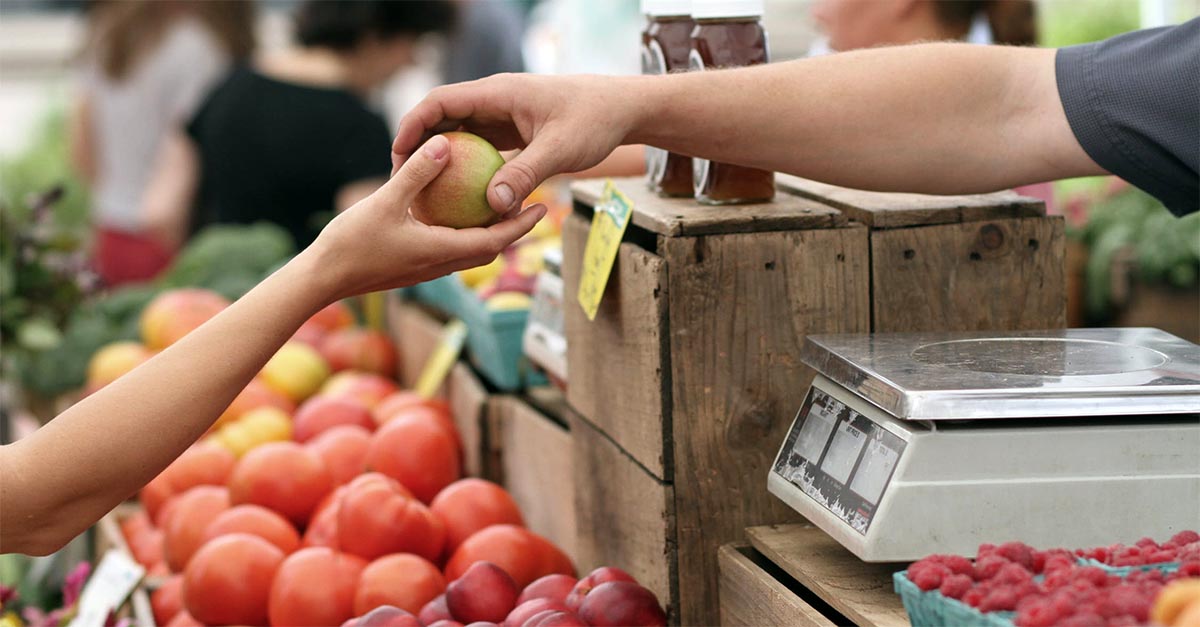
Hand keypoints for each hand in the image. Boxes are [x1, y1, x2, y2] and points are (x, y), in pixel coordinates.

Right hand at [306, 134, 545, 301]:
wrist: (322, 279)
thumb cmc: (351, 243)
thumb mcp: (385, 202)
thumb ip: (416, 173)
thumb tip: (445, 144)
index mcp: (441, 252)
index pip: (494, 241)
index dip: (521, 225)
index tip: (542, 208)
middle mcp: (439, 265)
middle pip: (488, 248)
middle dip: (512, 229)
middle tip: (531, 203)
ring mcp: (425, 268)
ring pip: (468, 251)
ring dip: (488, 232)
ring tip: (499, 205)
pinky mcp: (412, 266)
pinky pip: (447, 248)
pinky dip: (462, 232)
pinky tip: (454, 211)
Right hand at [391, 74, 639, 213]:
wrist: (622, 109)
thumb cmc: (594, 121)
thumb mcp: (560, 150)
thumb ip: (525, 175)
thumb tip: (493, 205)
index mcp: (498, 93)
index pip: (441, 102)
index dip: (413, 125)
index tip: (398, 155)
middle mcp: (495, 101)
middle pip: (443, 118)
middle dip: (419, 146)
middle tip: (402, 180)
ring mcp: (503, 116)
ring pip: (460, 134)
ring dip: (441, 159)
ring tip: (423, 192)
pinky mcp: (512, 132)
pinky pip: (480, 148)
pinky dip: (467, 168)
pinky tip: (460, 198)